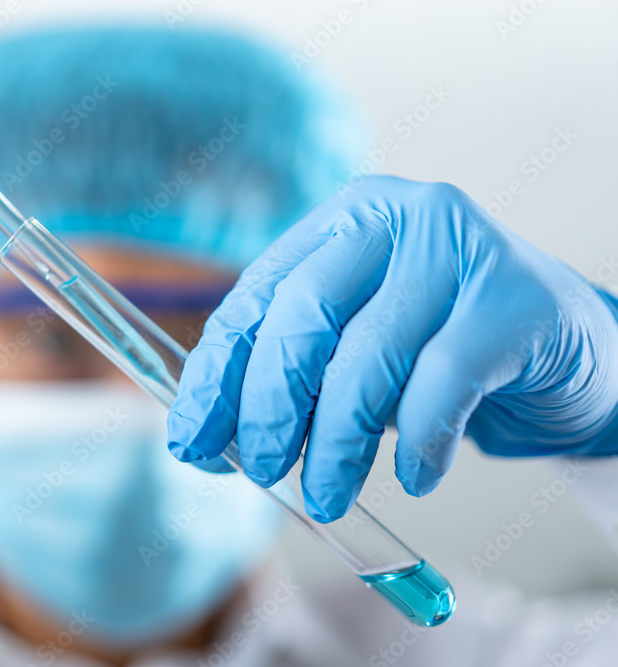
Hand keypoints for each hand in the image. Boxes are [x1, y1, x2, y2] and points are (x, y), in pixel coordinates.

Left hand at [167, 176, 617, 521]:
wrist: (573, 353)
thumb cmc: (443, 352)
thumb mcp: (357, 351)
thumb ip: (295, 374)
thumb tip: (213, 435)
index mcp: (342, 221)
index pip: (257, 296)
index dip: (217, 374)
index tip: (191, 439)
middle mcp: (397, 217)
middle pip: (303, 316)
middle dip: (270, 405)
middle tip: (262, 469)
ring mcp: (460, 251)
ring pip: (368, 356)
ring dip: (338, 442)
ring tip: (328, 495)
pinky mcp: (515, 301)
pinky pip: (442, 385)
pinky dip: (418, 443)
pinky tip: (415, 478)